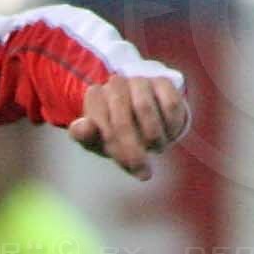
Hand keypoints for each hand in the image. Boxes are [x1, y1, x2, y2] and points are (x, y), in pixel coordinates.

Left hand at [69, 74, 190, 179]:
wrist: (146, 118)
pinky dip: (171, 126)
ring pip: (145, 110)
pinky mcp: (162, 81)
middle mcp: (115, 84)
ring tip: (157, 149)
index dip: (116, 150)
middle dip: (133, 151)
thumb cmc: (115, 133)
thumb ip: (84, 135)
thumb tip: (83, 127)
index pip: (100, 127)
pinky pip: (169, 104)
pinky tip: (169, 135)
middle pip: (121, 121)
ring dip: (153, 137)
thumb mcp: (97, 140)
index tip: (127, 166)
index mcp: (94, 98)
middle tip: (143, 171)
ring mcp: (139, 81)